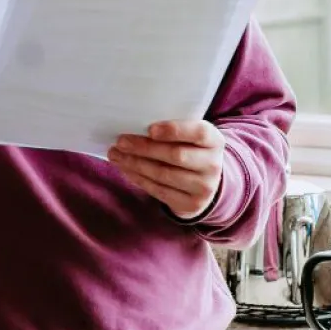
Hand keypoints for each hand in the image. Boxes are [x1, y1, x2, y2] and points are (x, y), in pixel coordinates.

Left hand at [107, 120, 225, 219]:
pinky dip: (139, 179)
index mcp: (214, 140)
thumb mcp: (190, 136)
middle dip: (144, 148)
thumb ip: (173, 129)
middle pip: (176, 155)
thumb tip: (135, 125)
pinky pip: (159, 190)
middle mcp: (213, 164)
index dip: (174, 130)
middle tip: (120, 141)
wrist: (205, 182)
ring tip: (116, 155)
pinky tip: (126, 169)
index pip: (198, 133)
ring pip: (163, 174)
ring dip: (135, 164)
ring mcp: (204, 187)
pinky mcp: (190, 204)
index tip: (150, 129)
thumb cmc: (190, 149)